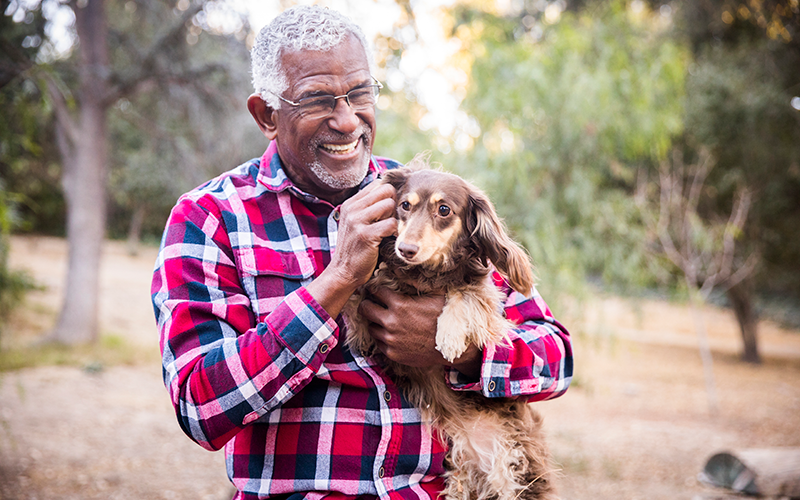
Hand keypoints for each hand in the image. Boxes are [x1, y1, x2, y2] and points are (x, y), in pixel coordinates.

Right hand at [306, 182, 396, 316]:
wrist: (343, 272)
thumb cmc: (355, 248)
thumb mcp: (356, 223)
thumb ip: (368, 208)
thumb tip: (390, 192)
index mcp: (350, 203)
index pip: (378, 184)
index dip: (388, 196)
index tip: (388, 212)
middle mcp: (352, 208)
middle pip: (386, 190)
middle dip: (393, 204)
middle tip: (390, 220)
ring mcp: (357, 221)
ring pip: (390, 204)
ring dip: (394, 218)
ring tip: (388, 231)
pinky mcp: (365, 235)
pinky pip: (391, 224)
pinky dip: (395, 232)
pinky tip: (389, 240)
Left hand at [358, 287, 482, 377]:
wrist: (453, 349)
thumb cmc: (446, 318)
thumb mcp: (436, 294)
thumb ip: (416, 281)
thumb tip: (401, 269)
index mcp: (400, 305)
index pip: (375, 291)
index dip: (375, 288)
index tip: (375, 289)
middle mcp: (391, 322)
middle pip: (365, 309)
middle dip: (367, 303)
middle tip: (371, 302)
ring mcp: (390, 339)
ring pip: (370, 327)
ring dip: (375, 322)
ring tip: (382, 319)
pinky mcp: (392, 353)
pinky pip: (379, 342)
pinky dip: (382, 337)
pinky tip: (391, 333)